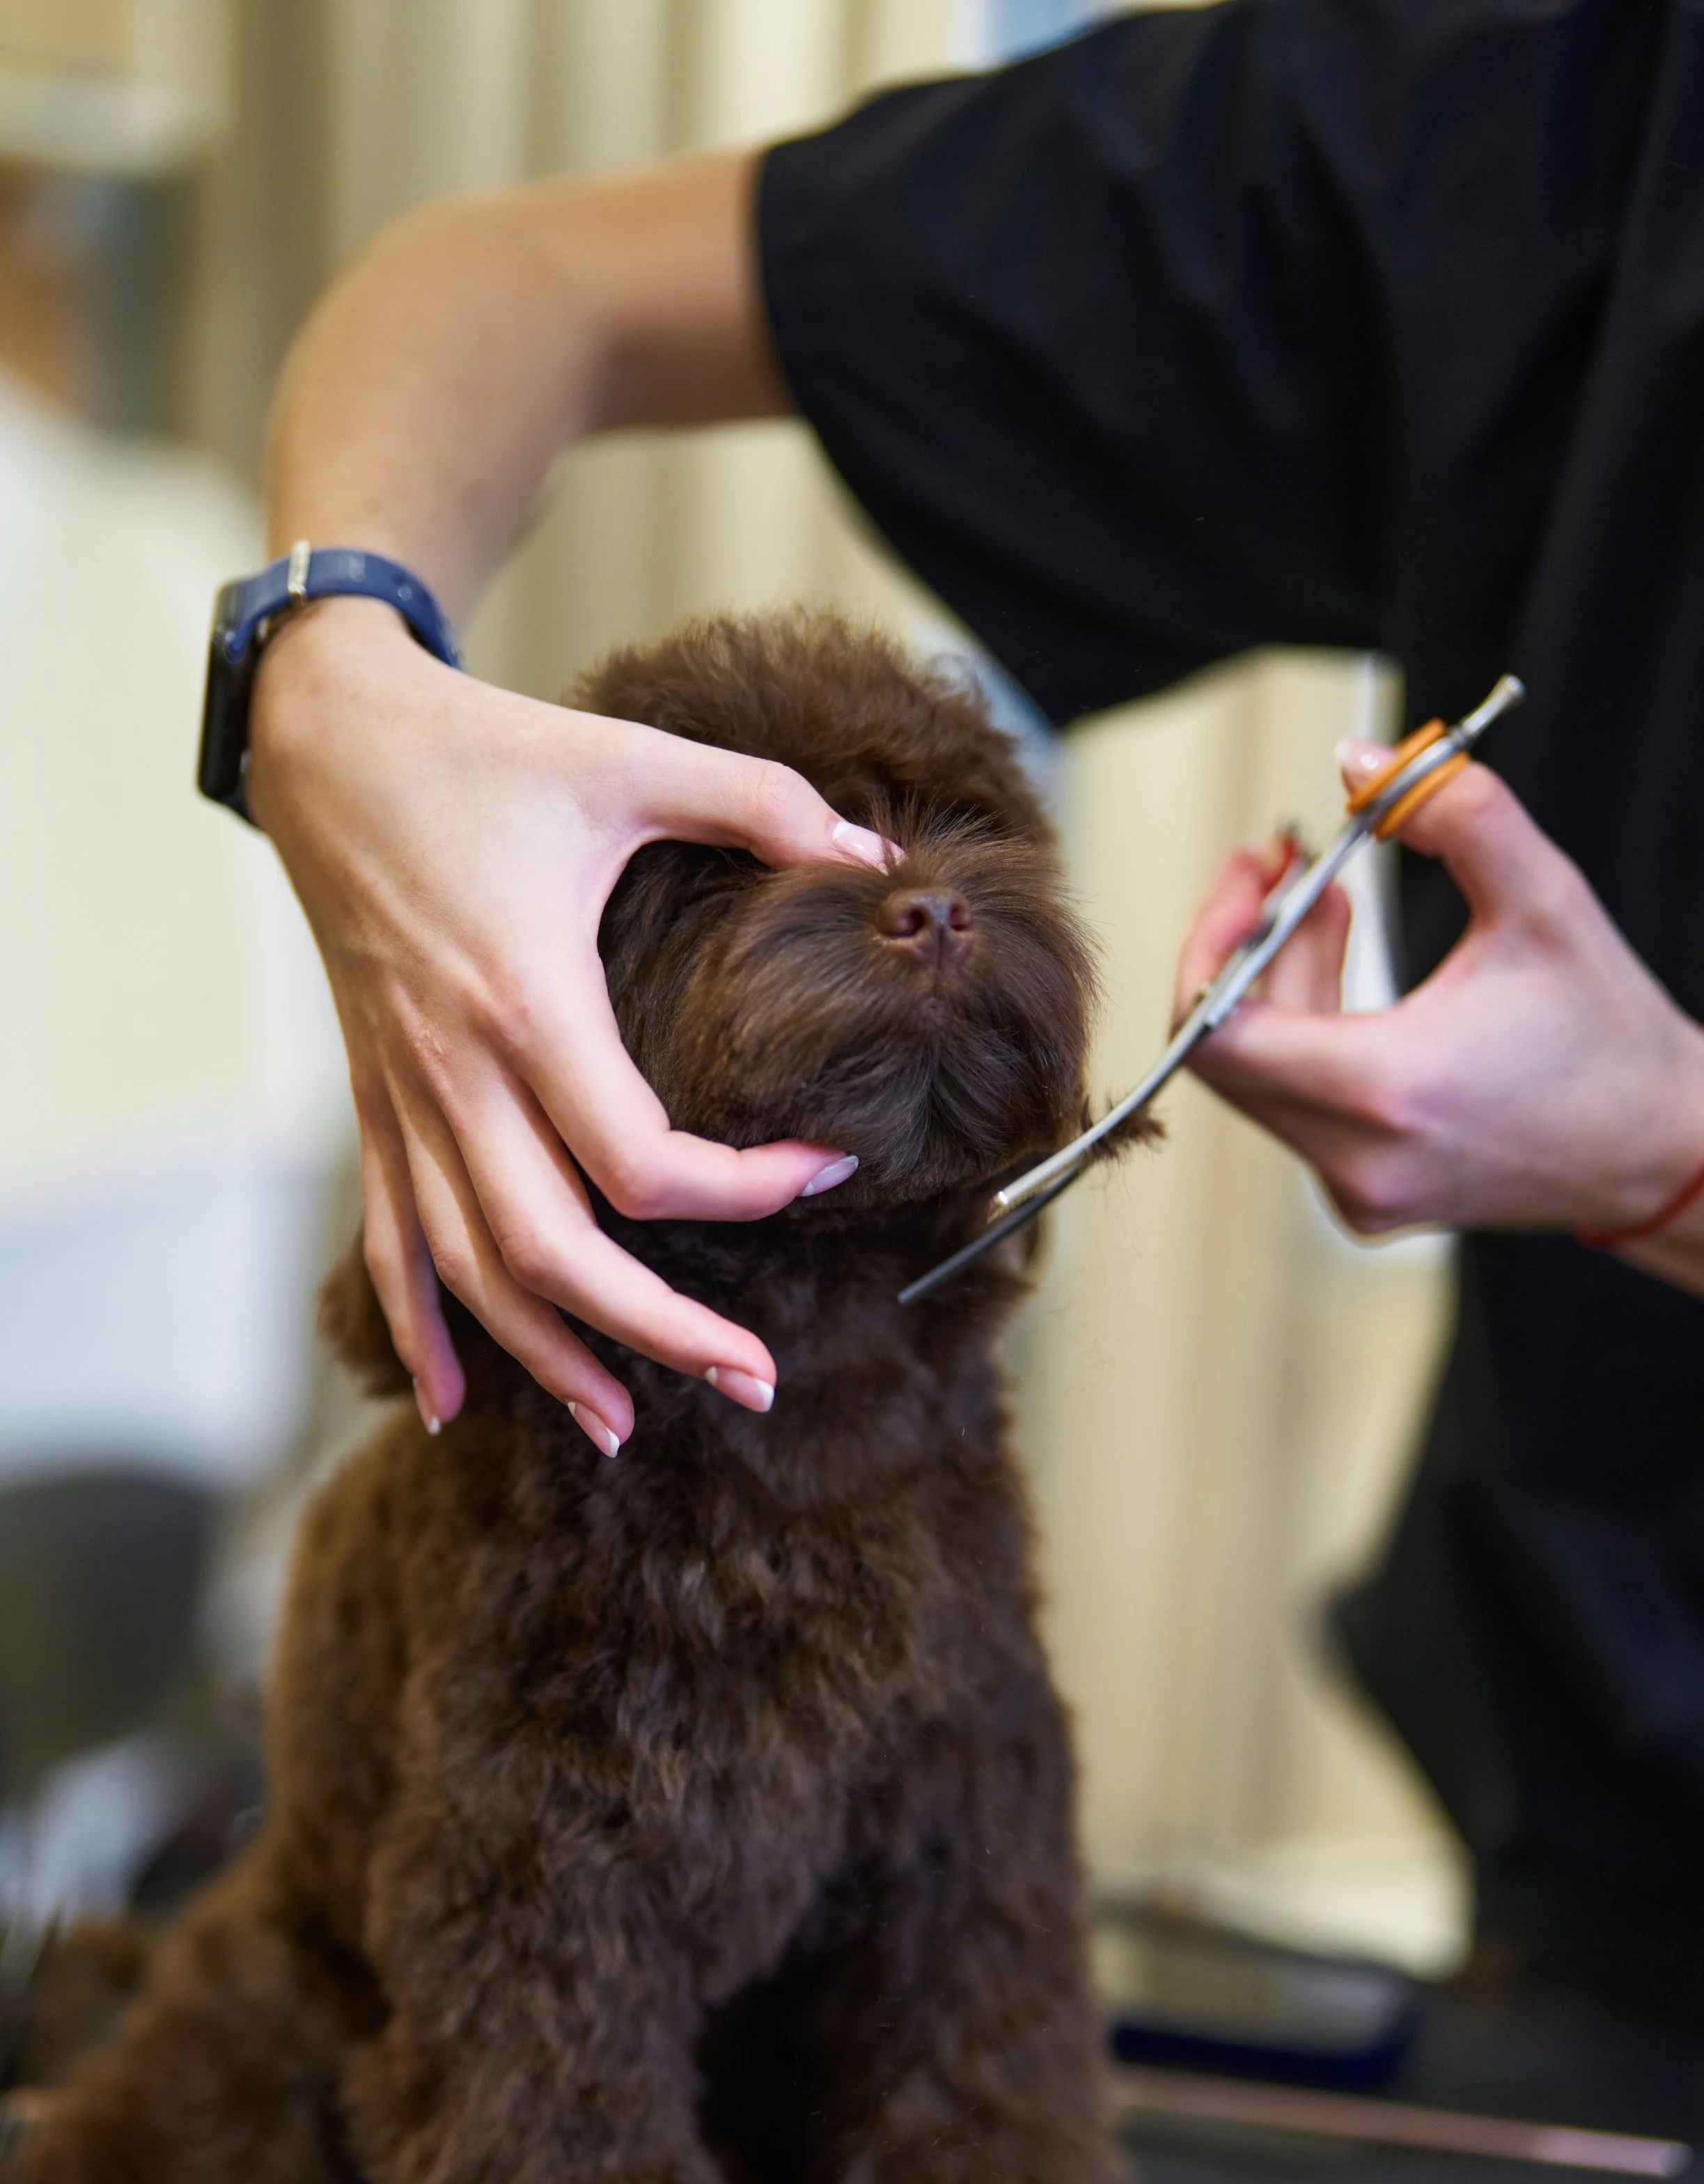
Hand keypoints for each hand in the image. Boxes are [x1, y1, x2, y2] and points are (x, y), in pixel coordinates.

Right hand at [249, 600, 888, 1450]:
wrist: (329, 743)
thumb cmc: (483, 752)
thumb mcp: (628, 756)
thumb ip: (760, 801)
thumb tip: (878, 856)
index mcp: (527, 999)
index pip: (639, 1159)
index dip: (745, 1187)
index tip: (828, 1168)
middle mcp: (457, 1072)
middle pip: (554, 1253)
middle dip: (657, 1334)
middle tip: (755, 1379)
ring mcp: (405, 1099)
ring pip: (470, 1272)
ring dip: (547, 1358)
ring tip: (627, 1425)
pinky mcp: (375, 1105)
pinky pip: (387, 1244)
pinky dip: (419, 1330)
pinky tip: (456, 1402)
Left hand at [1173, 744, 1703, 1238]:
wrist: (1660, 1148)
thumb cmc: (1608, 1033)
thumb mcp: (1545, 897)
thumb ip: (1451, 810)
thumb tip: (1358, 762)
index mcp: (1388, 1092)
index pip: (1217, 1034)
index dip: (1211, 940)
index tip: (1252, 872)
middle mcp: (1357, 1160)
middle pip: (1230, 1045)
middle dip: (1247, 940)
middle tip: (1280, 859)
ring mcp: (1354, 1192)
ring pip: (1261, 1072)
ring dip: (1278, 974)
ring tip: (1330, 896)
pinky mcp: (1363, 1197)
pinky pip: (1296, 1100)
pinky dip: (1306, 1026)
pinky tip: (1343, 958)